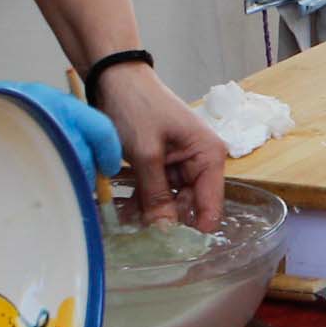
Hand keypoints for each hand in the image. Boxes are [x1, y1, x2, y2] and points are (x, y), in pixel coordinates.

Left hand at [96, 57, 231, 231]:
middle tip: (142, 237)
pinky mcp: (160, 165)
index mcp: (209, 155)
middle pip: (190, 206)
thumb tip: (166, 232)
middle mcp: (200, 162)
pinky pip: (155, 192)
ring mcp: (179, 165)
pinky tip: (123, 212)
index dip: (195, 228)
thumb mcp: (146, 153)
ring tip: (126, 224)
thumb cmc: (137, 106)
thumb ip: (156, 194)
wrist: (114, 78)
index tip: (174, 248)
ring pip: (170, 202)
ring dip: (150, 213)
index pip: (211, 204)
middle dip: (167, 222)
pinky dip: (141, 202)